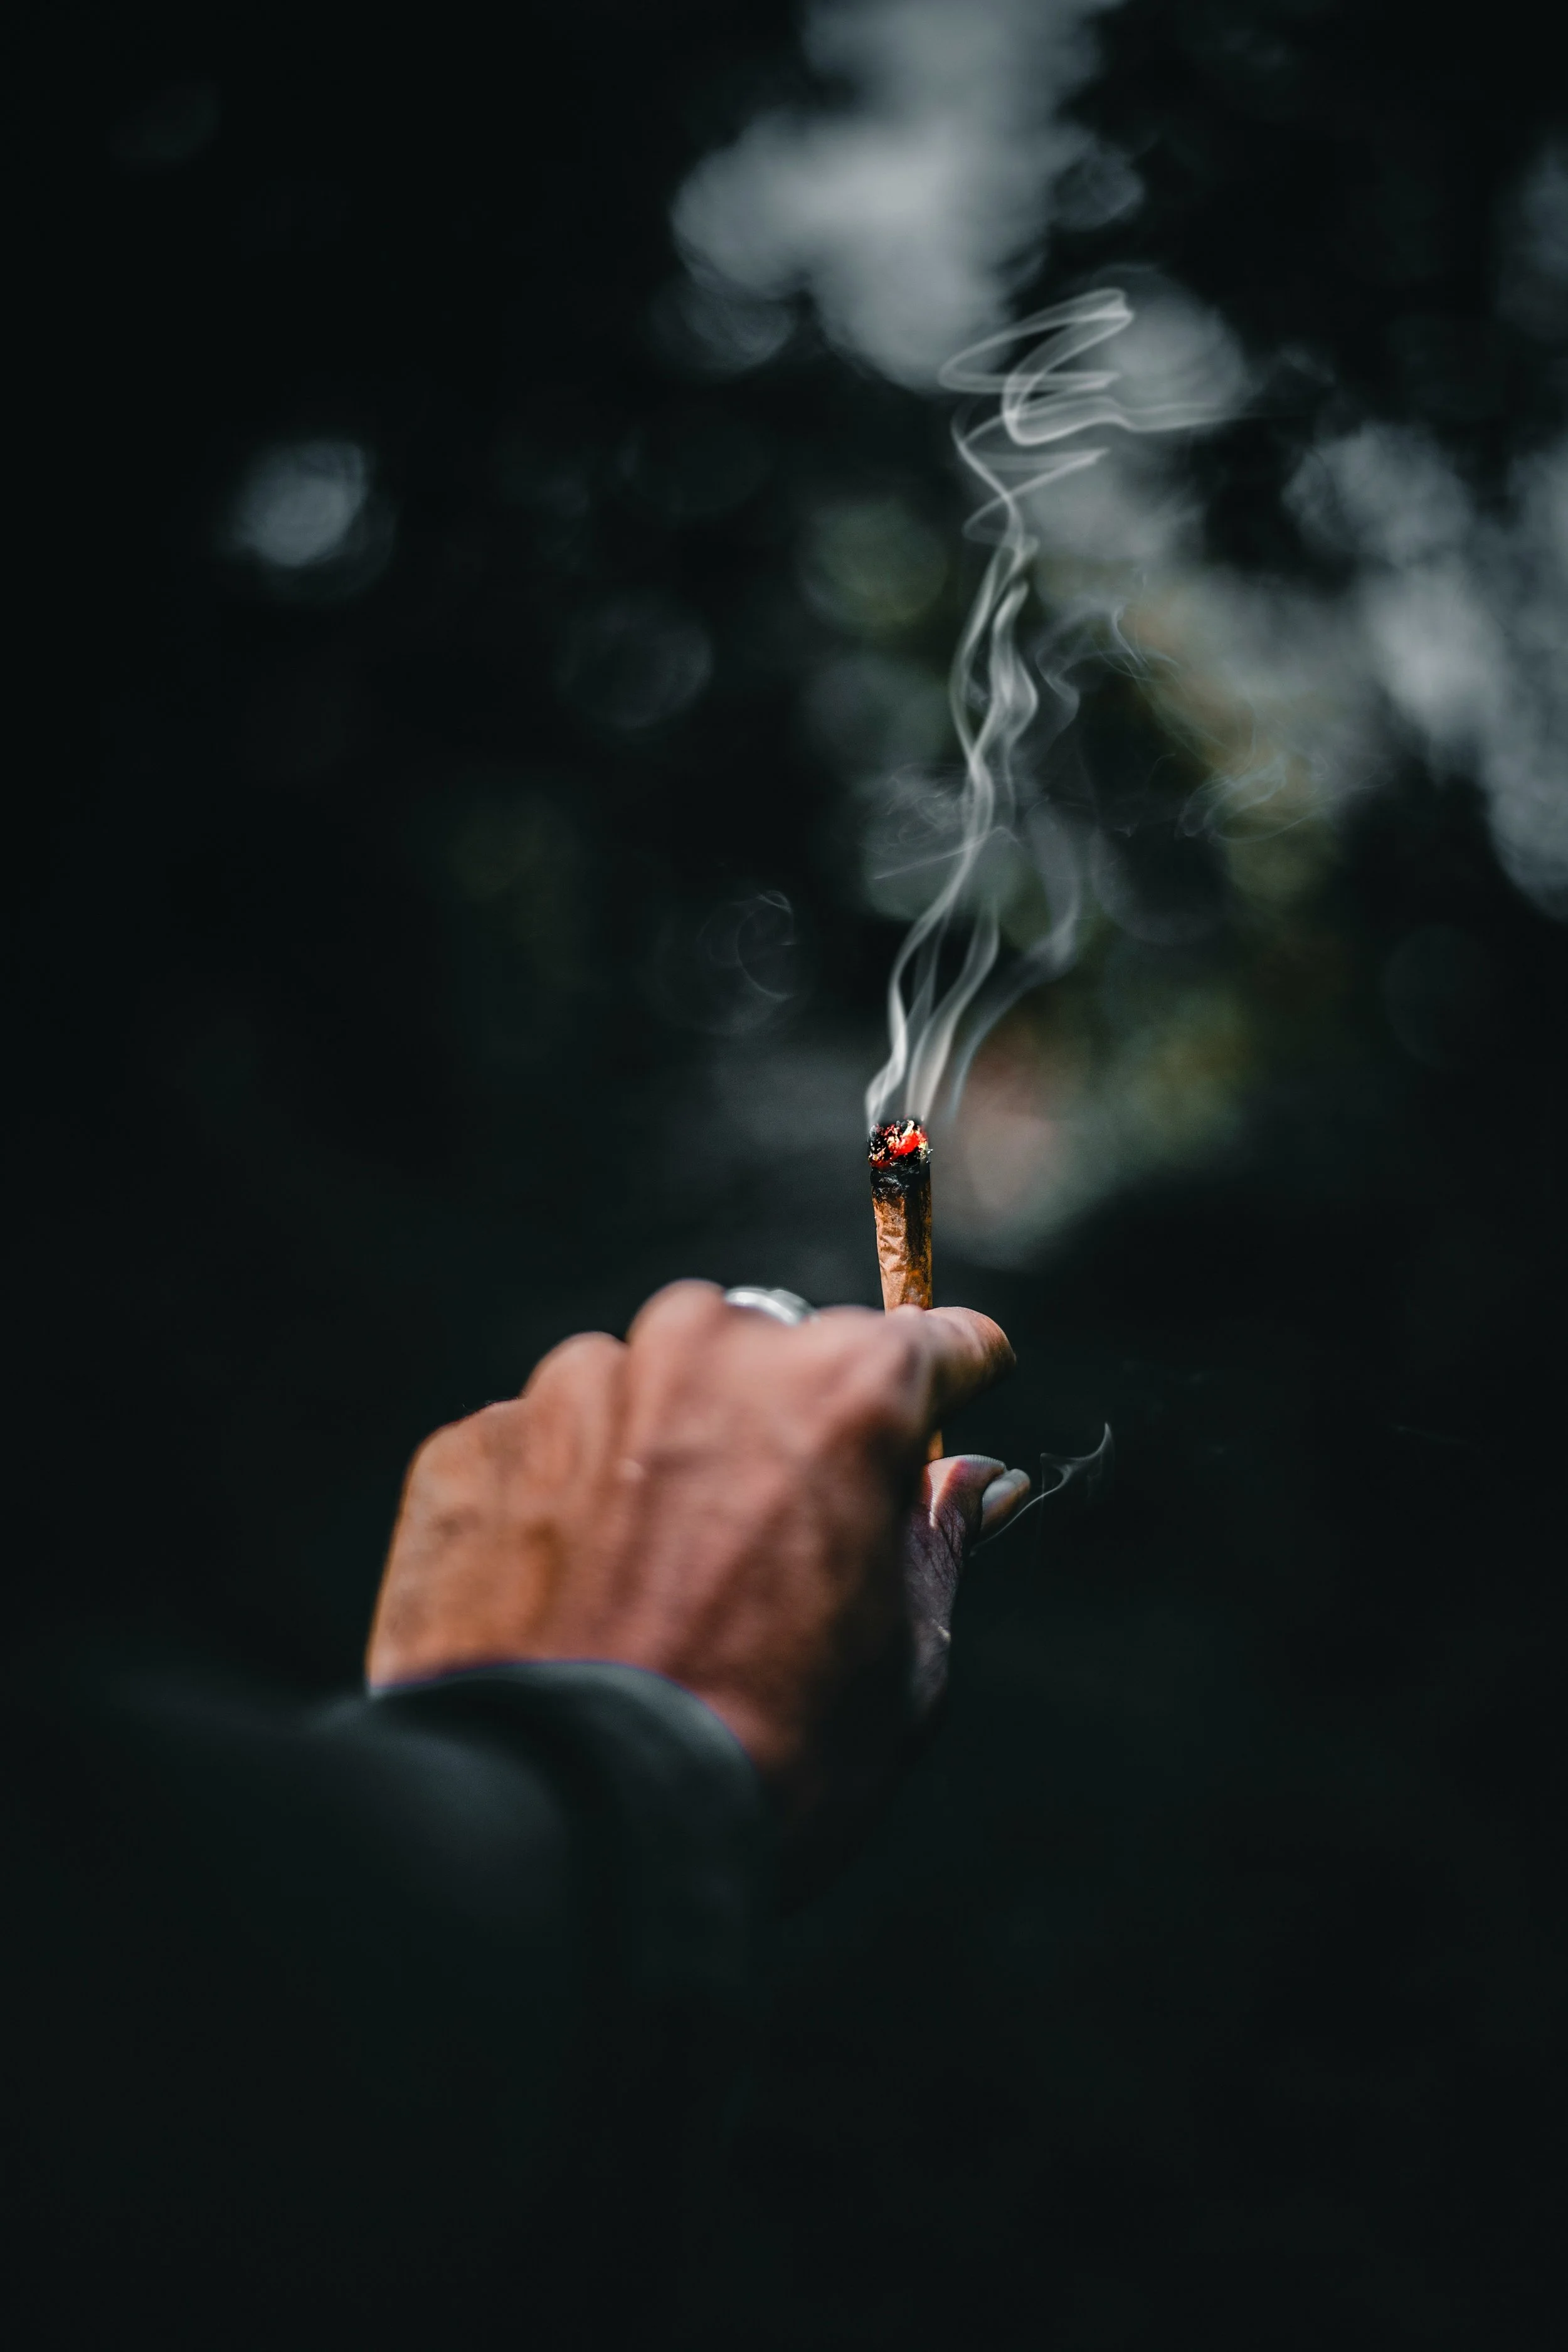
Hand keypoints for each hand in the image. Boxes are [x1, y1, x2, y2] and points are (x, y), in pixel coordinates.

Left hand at [366, 1282, 1026, 1834]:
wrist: (559, 1832)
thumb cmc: (763, 1761)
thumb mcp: (903, 1666)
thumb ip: (938, 1544)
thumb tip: (978, 1482)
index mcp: (842, 1388)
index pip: (931, 1342)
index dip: (949, 1385)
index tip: (944, 1414)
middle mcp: (708, 1348)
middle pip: (776, 1351)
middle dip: (784, 1426)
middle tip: (773, 1548)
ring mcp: (577, 1387)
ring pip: (649, 1391)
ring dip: (665, 1458)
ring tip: (652, 1591)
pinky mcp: (475, 1442)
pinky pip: (546, 1448)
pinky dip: (563, 1504)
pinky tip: (567, 1605)